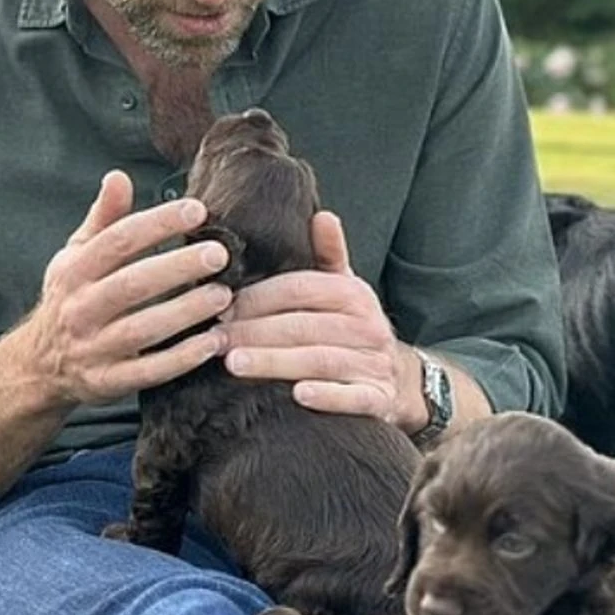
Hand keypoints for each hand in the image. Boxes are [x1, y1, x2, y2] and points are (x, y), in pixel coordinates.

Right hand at [19, 170, 233, 405]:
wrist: (38, 366)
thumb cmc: (71, 298)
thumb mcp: (76, 256)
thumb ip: (103, 219)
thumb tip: (118, 176)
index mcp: (74, 271)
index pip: (117, 241)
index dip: (157, 223)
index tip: (198, 210)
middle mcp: (80, 309)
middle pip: (131, 284)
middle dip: (177, 267)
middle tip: (220, 254)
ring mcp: (92, 349)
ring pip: (142, 330)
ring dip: (185, 313)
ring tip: (224, 296)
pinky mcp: (108, 382)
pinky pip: (148, 372)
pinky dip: (181, 359)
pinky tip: (214, 343)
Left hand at [216, 211, 428, 429]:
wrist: (399, 381)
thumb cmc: (354, 331)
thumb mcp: (346, 290)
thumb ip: (329, 255)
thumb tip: (322, 215)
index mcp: (354, 294)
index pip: (300, 289)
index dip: (258, 298)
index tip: (221, 307)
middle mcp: (368, 326)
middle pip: (303, 326)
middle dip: (254, 332)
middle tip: (214, 340)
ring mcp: (374, 364)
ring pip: (320, 360)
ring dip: (276, 362)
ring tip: (235, 364)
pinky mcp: (378, 399)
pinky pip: (353, 398)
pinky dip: (327, 396)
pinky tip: (298, 396)